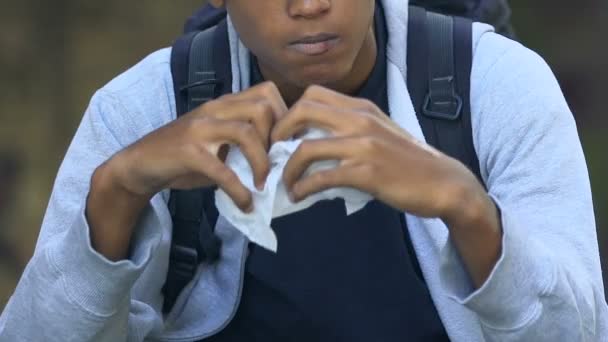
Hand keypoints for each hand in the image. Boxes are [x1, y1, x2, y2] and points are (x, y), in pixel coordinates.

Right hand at [108, 81, 286, 210]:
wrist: (140, 164)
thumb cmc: (184, 156)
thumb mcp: (219, 143)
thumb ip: (246, 144)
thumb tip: (281, 163)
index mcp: (224, 104)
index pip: (267, 93)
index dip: (284, 118)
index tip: (286, 146)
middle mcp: (214, 109)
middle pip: (262, 107)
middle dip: (277, 138)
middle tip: (277, 164)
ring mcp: (200, 128)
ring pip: (246, 132)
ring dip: (262, 163)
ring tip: (263, 185)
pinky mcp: (188, 152)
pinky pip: (222, 170)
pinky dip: (239, 190)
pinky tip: (245, 203)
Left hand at [271, 85, 479, 219]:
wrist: (443, 182)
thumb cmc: (408, 161)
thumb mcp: (379, 132)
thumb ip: (350, 129)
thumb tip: (312, 143)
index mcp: (361, 108)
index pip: (312, 95)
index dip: (288, 112)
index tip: (282, 135)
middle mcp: (359, 120)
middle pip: (302, 111)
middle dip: (279, 132)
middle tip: (273, 154)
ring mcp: (362, 145)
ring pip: (306, 148)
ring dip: (287, 168)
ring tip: (284, 183)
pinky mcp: (366, 173)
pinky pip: (321, 177)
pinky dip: (303, 187)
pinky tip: (299, 196)